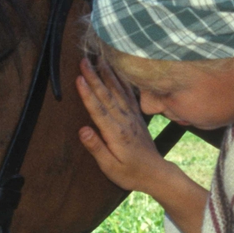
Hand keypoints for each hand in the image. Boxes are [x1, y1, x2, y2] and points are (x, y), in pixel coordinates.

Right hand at [77, 57, 168, 192]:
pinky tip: (117, 71)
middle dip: (94, 77)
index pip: (99, 110)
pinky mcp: (137, 116)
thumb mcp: (110, 167)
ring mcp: (132, 116)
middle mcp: (125, 120)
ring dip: (107, 74)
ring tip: (98, 58)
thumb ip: (97, 148)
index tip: (78, 78)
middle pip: (107, 95)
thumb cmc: (130, 173)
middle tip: (83, 60)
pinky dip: (122, 81)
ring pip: (118, 91)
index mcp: (116, 133)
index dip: (87, 93)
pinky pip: (128, 94)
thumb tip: (83, 130)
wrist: (155, 173)